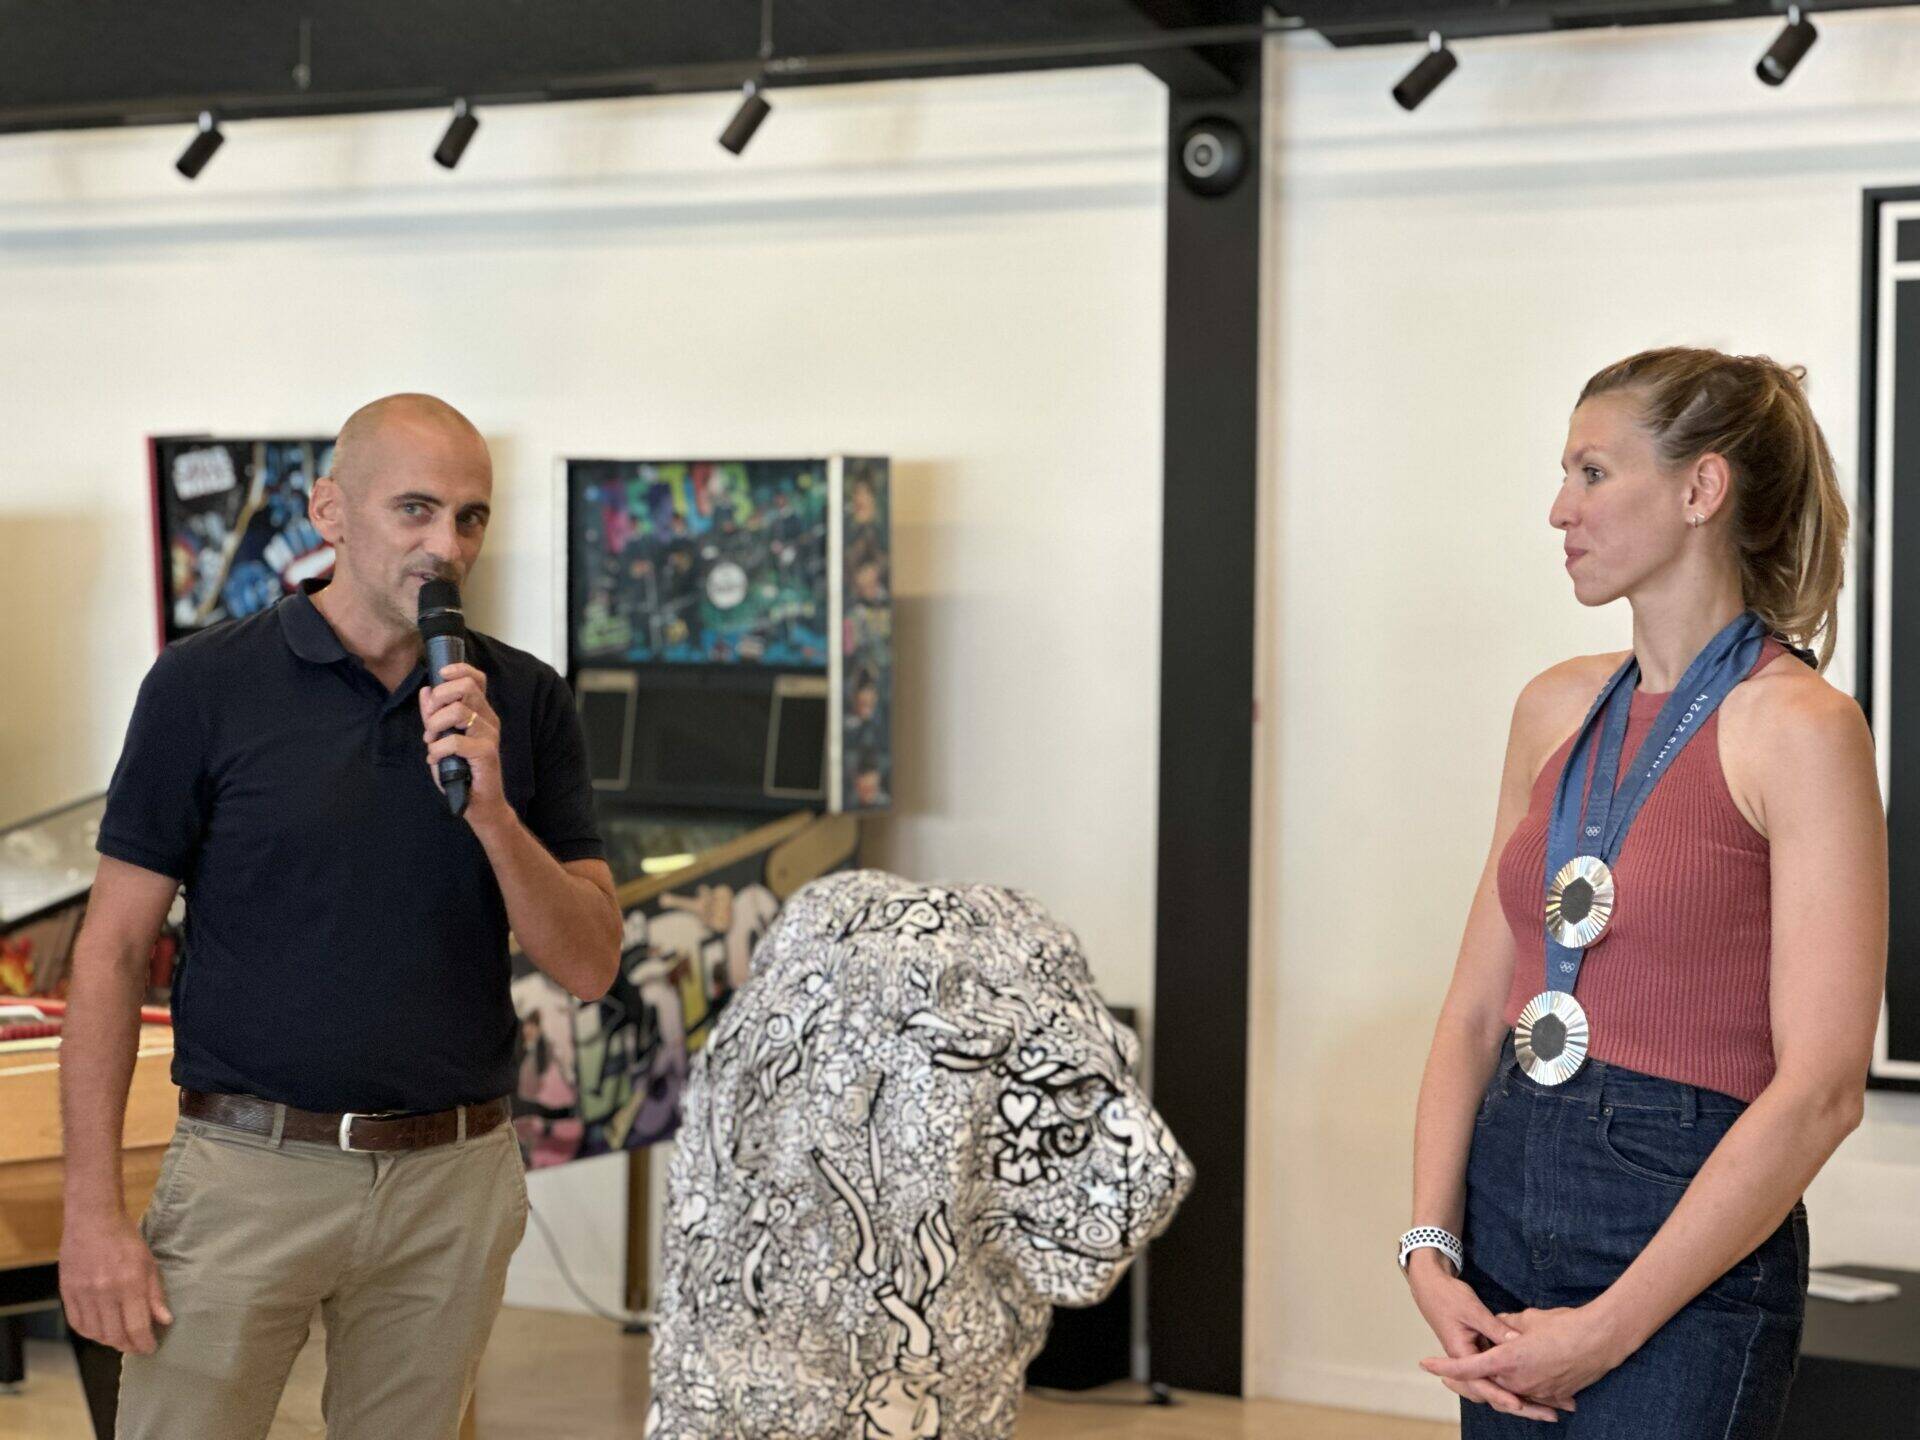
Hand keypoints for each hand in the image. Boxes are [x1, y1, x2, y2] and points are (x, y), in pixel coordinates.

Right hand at [59, 1208, 171, 1353]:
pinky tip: (100, 1331)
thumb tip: (164, 1321)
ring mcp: (83, 1294)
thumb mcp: (149, 1263)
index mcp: (130, 1284)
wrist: (93, 1220)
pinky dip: (90, 1332)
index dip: (145, 1343)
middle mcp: (105, 1292)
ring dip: (109, 1341)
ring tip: (121, 1339)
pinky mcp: (67, 1292)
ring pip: (95, 1333)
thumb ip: (155, 1294)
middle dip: (129, 1346)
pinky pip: (78, 1323)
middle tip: (137, 1346)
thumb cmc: (126, 1240)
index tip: (150, 1348)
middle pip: (115, 1335)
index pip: (137, 1327)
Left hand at [421, 662, 505, 826]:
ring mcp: (490, 735)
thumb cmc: (462, 772)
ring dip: (435, 724)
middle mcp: (489, 719)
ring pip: (459, 711)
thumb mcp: (441, 739)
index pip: (477, 678)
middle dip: (439, 698)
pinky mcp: (486, 753)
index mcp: (481, 712)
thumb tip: (426, 690)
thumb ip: (433, 716)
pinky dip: (437, 749)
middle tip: (430, 720)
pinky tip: (435, 758)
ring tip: (431, 741)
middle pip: (467, 687)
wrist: (478, 804)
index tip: (439, 674)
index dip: (459, 669)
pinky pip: (455, 741)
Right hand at [1405, 1254, 1574, 1422]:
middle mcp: (1465, 1362)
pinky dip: (1511, 1382)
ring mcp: (1472, 1359)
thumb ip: (1495, 1328)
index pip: (1480, 1382)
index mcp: (1460, 1353)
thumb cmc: (1448, 1296)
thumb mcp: (1473, 1310)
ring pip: (1493, 1386)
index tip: (1520, 1403)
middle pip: (1490, 1392)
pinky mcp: (1477, 1353)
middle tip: (1547, 1413)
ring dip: (1517, 1396)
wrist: (1431, 1287)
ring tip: (1546, 1407)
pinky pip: (1494, 1374)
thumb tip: (1518, 1343)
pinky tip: (1533, 1386)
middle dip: (1518, 1405)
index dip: (1500, 1394)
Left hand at [1422, 1302, 1631, 1407]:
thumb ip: (1506, 1325)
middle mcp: (1520, 1381)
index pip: (1469, 1366)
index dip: (1446, 1366)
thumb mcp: (1529, 1318)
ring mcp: (1537, 1391)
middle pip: (1487, 1383)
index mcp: (1508, 1360)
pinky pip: (1530, 1395)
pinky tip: (1518, 1383)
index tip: (1426, 1364)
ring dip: (1496, 1384)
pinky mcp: (1553, 1395)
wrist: (1602, 1340)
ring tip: (1481, 1376)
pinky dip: (1520, 1390)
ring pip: (1509, 1390)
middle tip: (1447, 1375)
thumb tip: (1498, 1327)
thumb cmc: (1565, 1325)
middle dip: (1468, 1378)